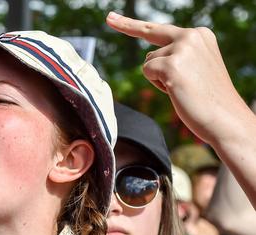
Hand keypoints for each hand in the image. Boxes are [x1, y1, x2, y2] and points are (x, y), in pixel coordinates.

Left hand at [106, 12, 250, 144]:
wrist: (224, 118)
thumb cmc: (208, 98)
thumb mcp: (196, 68)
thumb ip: (176, 56)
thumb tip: (149, 57)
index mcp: (200, 35)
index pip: (160, 29)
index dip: (133, 24)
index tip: (112, 17)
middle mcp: (192, 36)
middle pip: (149, 34)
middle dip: (126, 25)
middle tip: (109, 17)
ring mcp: (182, 49)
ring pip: (149, 61)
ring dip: (159, 78)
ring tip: (182, 88)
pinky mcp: (171, 65)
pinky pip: (148, 71)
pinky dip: (157, 84)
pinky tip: (177, 90)